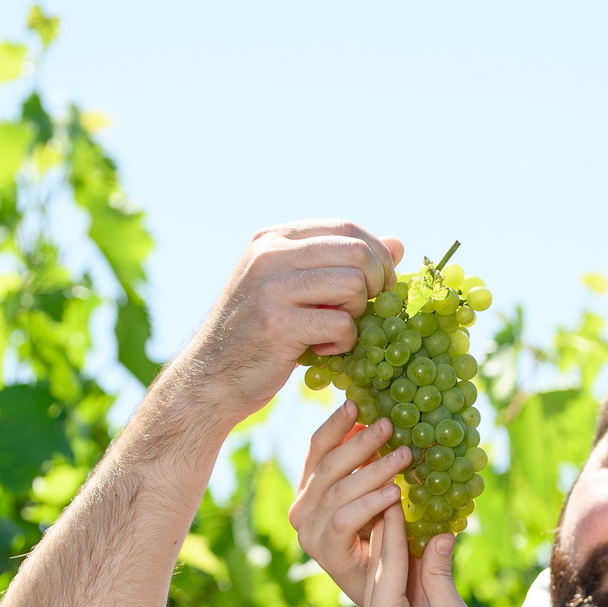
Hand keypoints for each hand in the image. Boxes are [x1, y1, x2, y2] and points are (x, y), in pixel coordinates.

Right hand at [161, 221, 401, 435]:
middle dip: (375, 284)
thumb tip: (398, 243)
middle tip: (366, 311)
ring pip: (353, 285)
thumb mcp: (294, 289)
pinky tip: (322, 352)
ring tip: (336, 332)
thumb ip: (340, 263)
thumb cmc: (258, 334)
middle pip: (356, 253)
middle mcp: (269, 254)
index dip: (376, 255)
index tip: (380, 284)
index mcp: (273, 238)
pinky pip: (341, 325)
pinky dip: (344, 344)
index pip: (346, 227)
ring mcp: (271, 288)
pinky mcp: (278, 325)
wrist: (210, 379)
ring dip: (357, 315)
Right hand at [288, 402, 407, 606]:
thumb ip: (372, 466)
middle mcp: (302, 508)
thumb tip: (383, 421)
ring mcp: (308, 530)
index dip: (336, 425)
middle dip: (361, 442)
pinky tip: (394, 493)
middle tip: (390, 425)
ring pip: (339, 489)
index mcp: (310, 490)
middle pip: (328, 464)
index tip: (358, 404)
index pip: (318, 449)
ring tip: (405, 456)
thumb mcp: (379, 496)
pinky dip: (370, 503)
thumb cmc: (387, 540)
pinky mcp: (322, 550)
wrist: (388, 594)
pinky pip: (345, 518)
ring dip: (374, 469)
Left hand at [355, 505, 498, 606]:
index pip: (387, 566)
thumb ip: (438, 575)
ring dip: (389, 559)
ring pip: (378, 591)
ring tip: (395, 522)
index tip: (395, 496)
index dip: (392, 529)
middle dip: (386, 539)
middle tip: (391, 498)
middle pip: (376, 576)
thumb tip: (438, 534)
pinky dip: (393, 583)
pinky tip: (402, 561)